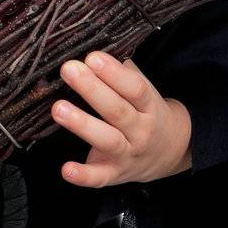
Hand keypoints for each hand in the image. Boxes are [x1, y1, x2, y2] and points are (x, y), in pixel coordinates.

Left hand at [51, 50, 192, 186]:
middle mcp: (140, 130)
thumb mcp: (143, 92)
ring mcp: (128, 154)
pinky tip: (66, 168)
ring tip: (58, 108)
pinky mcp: (114, 174)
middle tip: (69, 70)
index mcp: (149, 105)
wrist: (169, 151)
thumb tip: (92, 49)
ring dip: (82, 125)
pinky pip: (99, 178)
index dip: (113, 73)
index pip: (134, 88)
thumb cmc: (145, 113)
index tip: (92, 57)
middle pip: (117, 111)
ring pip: (107, 140)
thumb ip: (121, 73)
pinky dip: (83, 175)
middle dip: (92, 89)